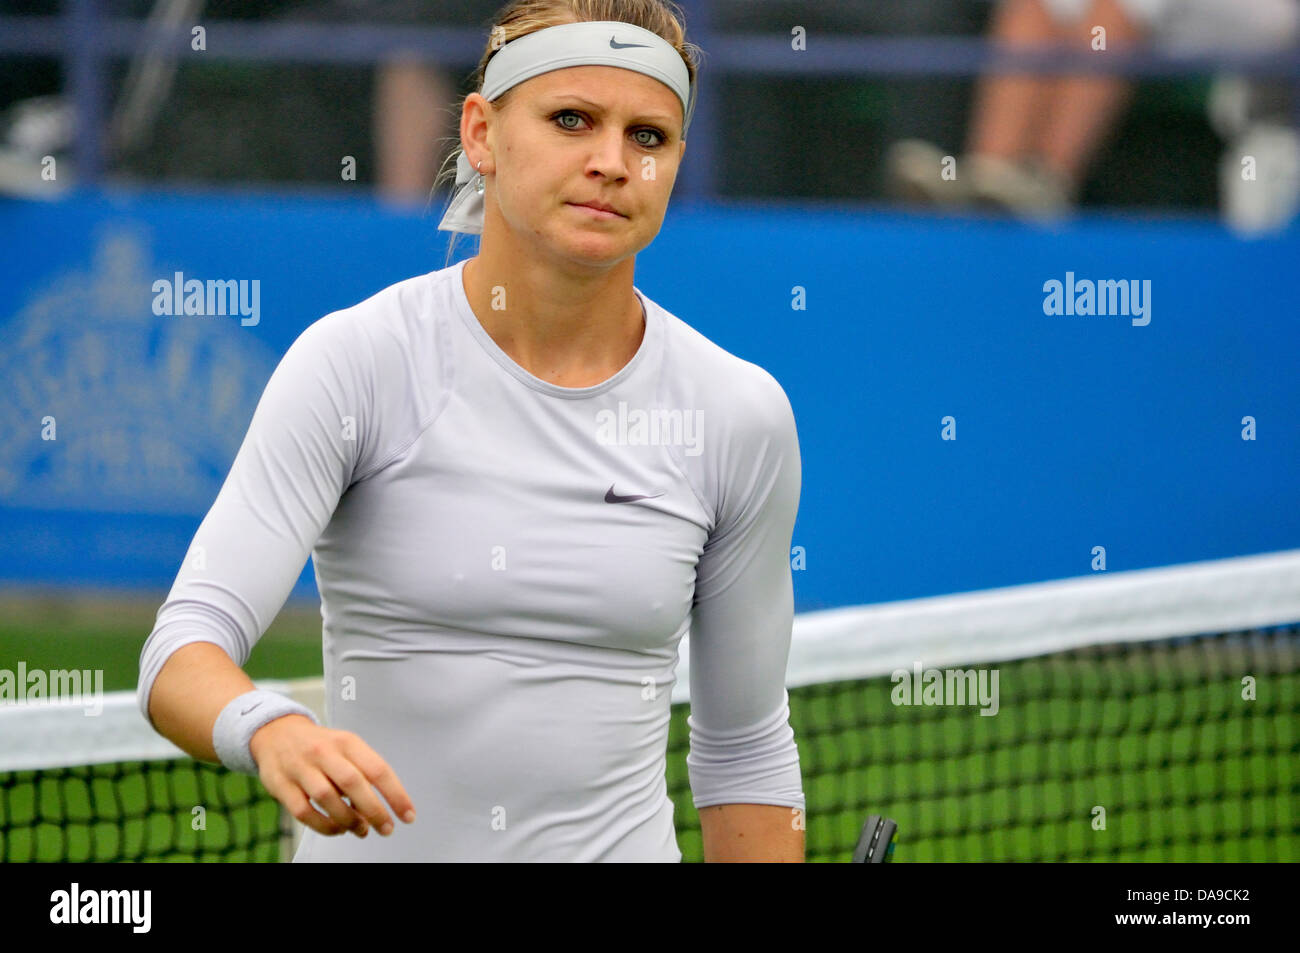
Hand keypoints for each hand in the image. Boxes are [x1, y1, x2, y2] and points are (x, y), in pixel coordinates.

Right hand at [249, 714, 415, 838]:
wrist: (276, 733)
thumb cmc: (321, 746)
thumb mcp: (346, 747)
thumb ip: (363, 772)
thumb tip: (382, 807)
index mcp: (347, 742)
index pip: (378, 769)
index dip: (396, 795)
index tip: (408, 815)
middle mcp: (324, 752)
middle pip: (353, 783)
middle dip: (374, 811)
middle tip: (386, 829)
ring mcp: (301, 768)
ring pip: (327, 798)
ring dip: (348, 820)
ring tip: (362, 831)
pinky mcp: (281, 785)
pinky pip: (304, 812)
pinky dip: (324, 826)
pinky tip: (337, 829)